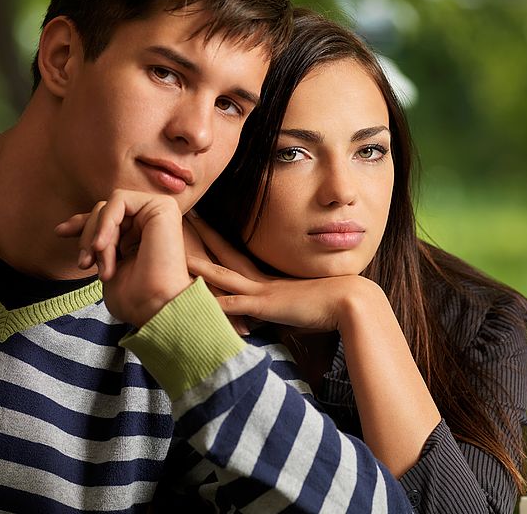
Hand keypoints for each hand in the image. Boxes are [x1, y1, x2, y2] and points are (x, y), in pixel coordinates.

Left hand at [56, 189, 190, 325]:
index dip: (81, 223)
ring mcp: (158, 212)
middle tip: (85, 264)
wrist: (155, 306)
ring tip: (100, 265)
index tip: (59, 232)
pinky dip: (104, 222)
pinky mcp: (162, 206)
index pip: (106, 217)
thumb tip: (67, 225)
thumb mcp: (105, 263)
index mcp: (141, 234)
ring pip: (108, 207)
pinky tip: (101, 246)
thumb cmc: (134, 297)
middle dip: (87, 237)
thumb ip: (96, 241)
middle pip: (103, 212)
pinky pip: (119, 200)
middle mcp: (152, 220)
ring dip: (96, 236)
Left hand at [185, 212, 386, 333]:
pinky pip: (233, 305)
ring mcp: (261, 292)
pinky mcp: (265, 307)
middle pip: (224, 255)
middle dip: (203, 237)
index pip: (236, 256)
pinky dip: (213, 305)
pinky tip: (191, 304)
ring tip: (175, 253)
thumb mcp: (305, 301)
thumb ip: (289, 304)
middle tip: (183, 217)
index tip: (202, 224)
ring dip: (198, 265)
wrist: (352, 301)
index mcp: (269, 279)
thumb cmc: (333, 303)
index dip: (217, 241)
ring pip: (222, 275)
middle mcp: (261, 281)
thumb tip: (286, 308)